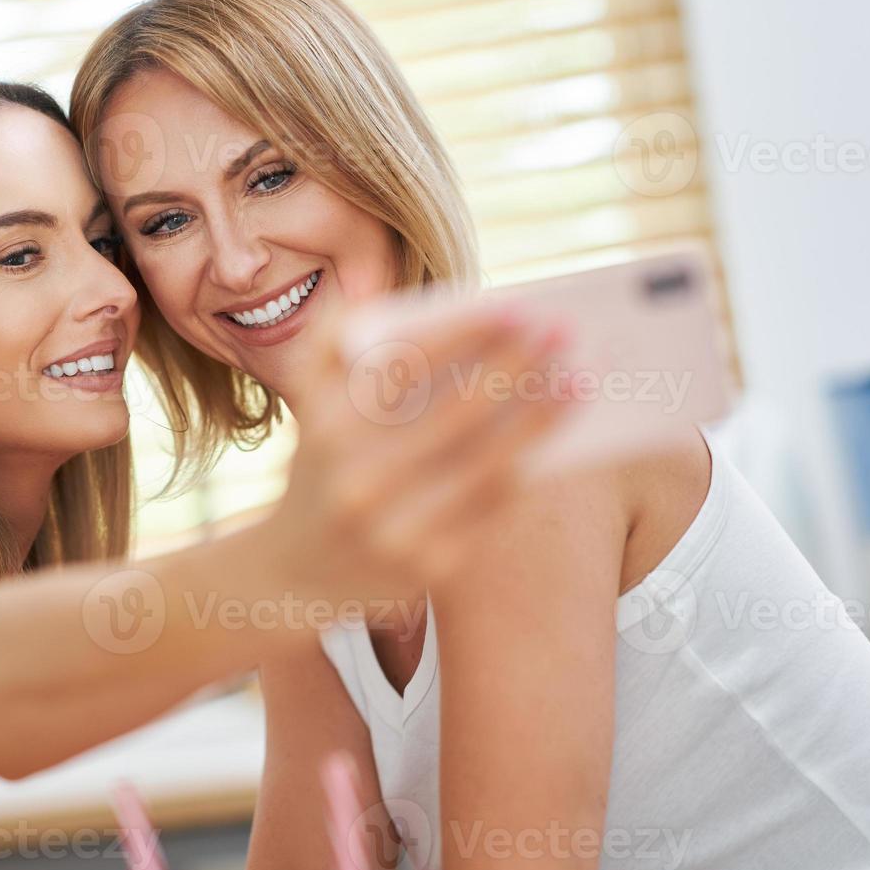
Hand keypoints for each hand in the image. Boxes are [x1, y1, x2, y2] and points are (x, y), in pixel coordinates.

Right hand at [260, 290, 571, 605]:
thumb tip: (429, 300)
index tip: (516, 308)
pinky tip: (556, 437)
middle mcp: (351, 479)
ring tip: (576, 381)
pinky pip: (490, 509)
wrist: (293, 568)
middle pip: (454, 414)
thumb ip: (344, 339)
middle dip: (516, 368)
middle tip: (564, 333)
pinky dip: (528, 466)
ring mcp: (387, 529)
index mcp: (322, 423)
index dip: (463, 334)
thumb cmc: (323, 462)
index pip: (400, 365)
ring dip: (539, 419)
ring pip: (484, 465)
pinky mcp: (423, 569)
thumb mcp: (314, 402)